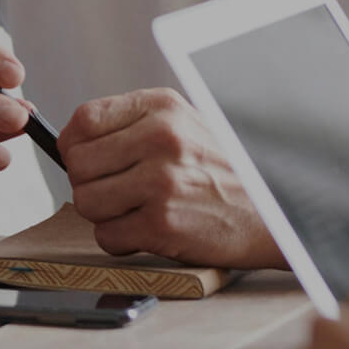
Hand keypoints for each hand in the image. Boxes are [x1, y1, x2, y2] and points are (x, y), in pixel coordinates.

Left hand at [58, 88, 283, 267]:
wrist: (274, 212)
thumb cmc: (228, 172)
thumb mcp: (187, 126)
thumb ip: (135, 126)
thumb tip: (74, 143)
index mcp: (164, 107)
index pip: (85, 119)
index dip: (75, 145)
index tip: (87, 160)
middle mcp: (161, 138)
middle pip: (79, 164)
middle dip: (89, 183)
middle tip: (117, 192)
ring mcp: (161, 181)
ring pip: (86, 202)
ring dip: (105, 215)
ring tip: (136, 211)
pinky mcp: (162, 223)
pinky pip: (108, 236)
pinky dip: (122, 241)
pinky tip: (149, 231)